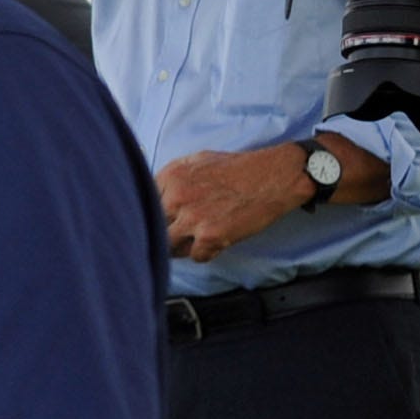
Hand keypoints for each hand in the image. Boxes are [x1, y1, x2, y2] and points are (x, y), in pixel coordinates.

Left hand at [155, 145, 309, 263]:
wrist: (274, 176)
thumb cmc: (238, 168)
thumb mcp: (196, 162)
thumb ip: (173, 180)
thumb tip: (155, 197)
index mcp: (170, 176)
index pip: (146, 205)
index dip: (156, 215)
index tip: (164, 220)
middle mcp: (176, 197)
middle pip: (154, 228)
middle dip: (168, 232)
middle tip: (182, 233)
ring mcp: (191, 218)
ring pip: (170, 246)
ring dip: (183, 246)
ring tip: (198, 239)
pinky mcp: (210, 236)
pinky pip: (196, 256)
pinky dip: (206, 253)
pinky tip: (217, 241)